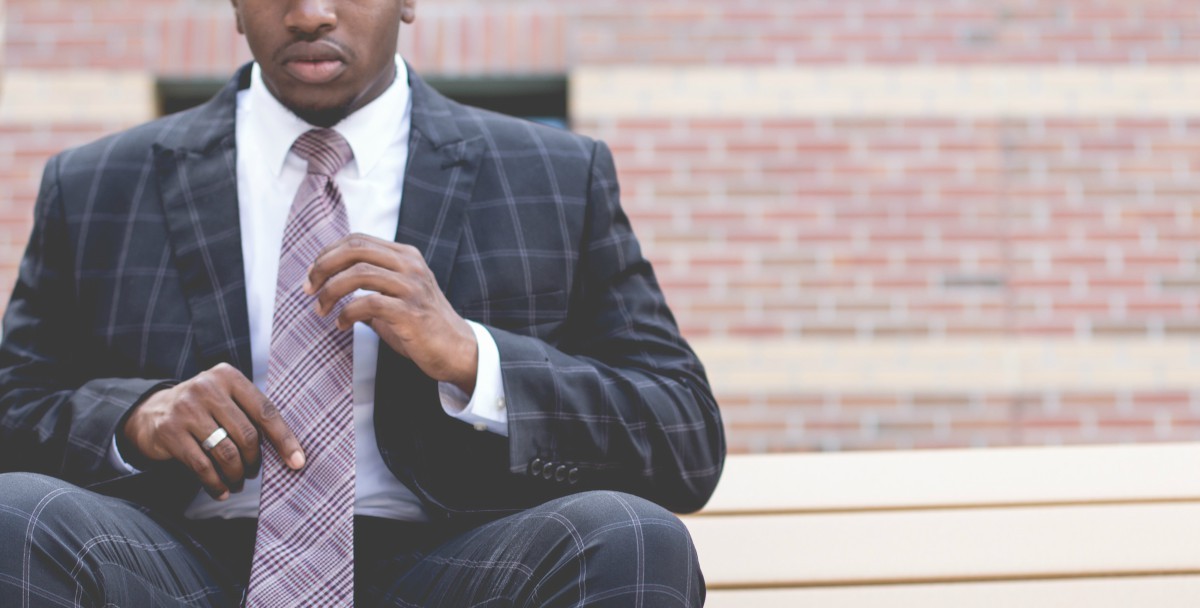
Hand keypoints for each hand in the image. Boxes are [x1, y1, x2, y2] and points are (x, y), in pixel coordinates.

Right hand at [121, 363, 304, 499]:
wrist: (152, 411)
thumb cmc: (205, 409)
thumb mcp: (227, 399)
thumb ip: (252, 414)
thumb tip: (290, 451)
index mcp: (228, 376)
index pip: (265, 411)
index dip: (284, 439)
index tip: (298, 462)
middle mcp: (207, 388)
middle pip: (246, 435)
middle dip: (254, 461)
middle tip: (252, 473)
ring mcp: (186, 409)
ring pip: (225, 453)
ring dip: (236, 475)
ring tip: (238, 483)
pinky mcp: (169, 431)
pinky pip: (201, 466)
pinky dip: (215, 484)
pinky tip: (220, 491)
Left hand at [304, 233, 477, 393]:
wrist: (457, 350)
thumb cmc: (421, 325)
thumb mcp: (396, 295)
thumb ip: (370, 284)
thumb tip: (327, 282)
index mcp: (406, 256)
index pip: (358, 240)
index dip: (328, 253)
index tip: (313, 275)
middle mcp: (410, 266)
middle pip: (355, 249)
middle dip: (323, 267)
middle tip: (309, 288)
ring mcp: (413, 287)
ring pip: (359, 273)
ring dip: (330, 292)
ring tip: (321, 310)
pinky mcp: (411, 312)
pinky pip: (368, 303)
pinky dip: (347, 313)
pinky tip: (341, 325)